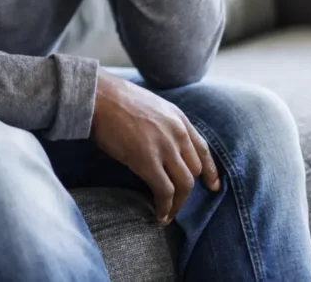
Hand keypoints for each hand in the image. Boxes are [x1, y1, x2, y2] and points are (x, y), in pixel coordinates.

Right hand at [90, 69, 220, 224]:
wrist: (98, 96)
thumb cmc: (114, 99)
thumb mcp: (150, 105)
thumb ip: (161, 123)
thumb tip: (158, 142)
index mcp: (178, 118)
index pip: (202, 149)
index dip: (210, 170)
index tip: (212, 185)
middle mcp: (177, 133)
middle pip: (195, 170)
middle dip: (189, 190)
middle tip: (179, 202)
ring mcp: (165, 147)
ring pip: (185, 184)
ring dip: (178, 204)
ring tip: (168, 214)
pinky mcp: (148, 161)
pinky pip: (165, 191)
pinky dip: (165, 207)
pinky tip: (160, 214)